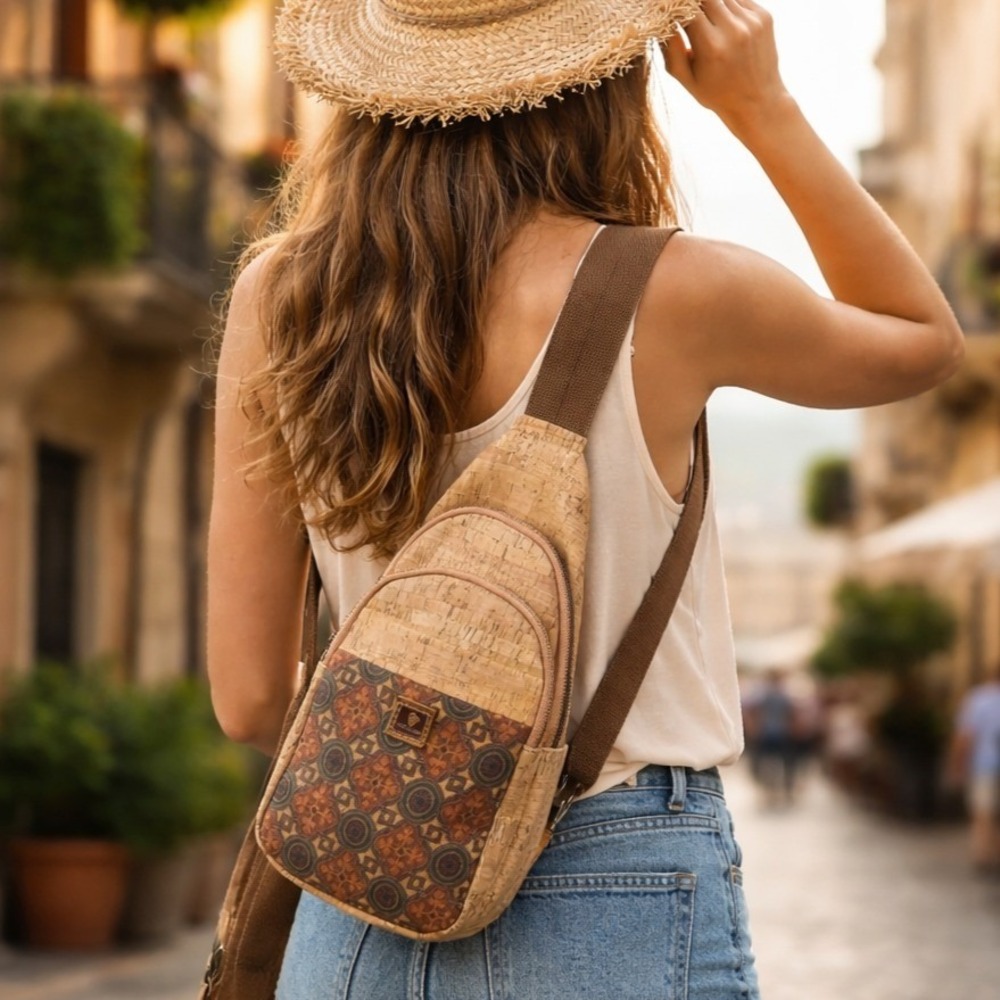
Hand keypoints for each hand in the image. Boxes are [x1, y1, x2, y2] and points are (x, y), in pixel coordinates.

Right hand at [664, 0, 790, 133]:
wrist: (758, 102)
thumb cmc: (716, 94)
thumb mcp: (687, 79)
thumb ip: (671, 50)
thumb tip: (663, 21)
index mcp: (711, 47)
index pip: (686, 9)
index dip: (675, 8)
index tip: (670, 15)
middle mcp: (733, 30)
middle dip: (693, 4)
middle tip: (688, 16)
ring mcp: (752, 21)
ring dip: (711, 5)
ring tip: (710, 27)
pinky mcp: (765, 16)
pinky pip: (739, 0)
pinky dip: (728, 7)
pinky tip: (727, 28)